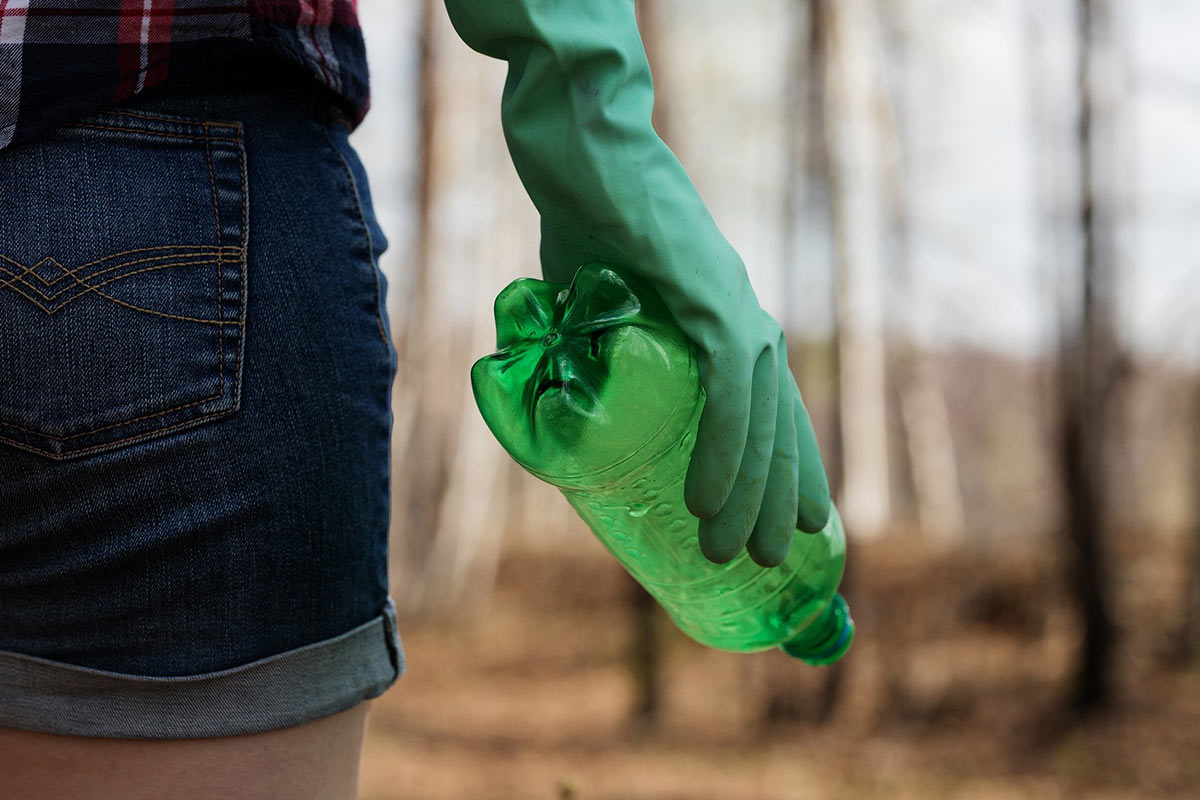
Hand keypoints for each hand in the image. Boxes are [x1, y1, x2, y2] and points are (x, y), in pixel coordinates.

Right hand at [445, 0, 831, 564]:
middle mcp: (746, 319)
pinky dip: (722, 450)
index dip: (784, 471)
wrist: (578, 151)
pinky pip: (730, 392)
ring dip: (746, 493)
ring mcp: (735, 307)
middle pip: (778, 426)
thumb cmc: (583, 223)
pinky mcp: (712, 299)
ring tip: (728, 552)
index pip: (772, 411)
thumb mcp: (598, 307)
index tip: (792, 525)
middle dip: (773, 498)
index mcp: (729, 322)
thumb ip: (599, 354)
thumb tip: (574, 412)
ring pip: (761, 420)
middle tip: (762, 560)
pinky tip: (708, 500)